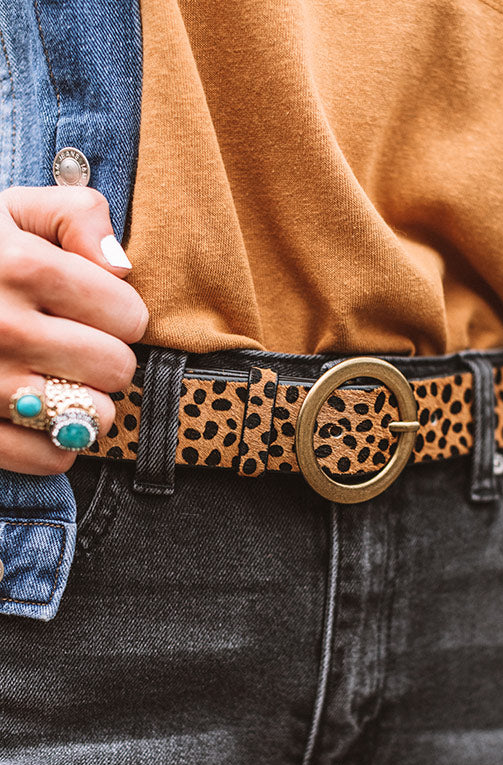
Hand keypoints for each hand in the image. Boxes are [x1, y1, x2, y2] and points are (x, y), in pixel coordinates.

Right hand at [0, 185, 147, 474]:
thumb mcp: (12, 208)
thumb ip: (78, 215)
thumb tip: (122, 268)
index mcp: (22, 267)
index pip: (129, 315)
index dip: (120, 312)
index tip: (96, 309)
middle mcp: (4, 329)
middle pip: (116, 368)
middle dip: (106, 356)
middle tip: (77, 345)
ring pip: (94, 416)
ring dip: (87, 401)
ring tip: (58, 377)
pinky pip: (51, 457)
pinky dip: (56, 444)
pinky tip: (39, 414)